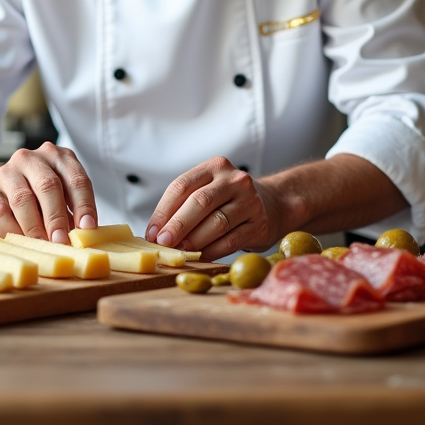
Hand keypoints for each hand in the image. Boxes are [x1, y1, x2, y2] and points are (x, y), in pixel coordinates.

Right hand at [0, 142, 97, 243]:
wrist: (2, 193)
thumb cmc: (40, 197)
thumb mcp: (61, 196)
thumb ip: (72, 212)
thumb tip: (85, 236)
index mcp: (57, 156)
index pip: (76, 179)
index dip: (84, 205)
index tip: (87, 229)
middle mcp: (31, 159)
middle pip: (48, 185)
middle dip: (57, 217)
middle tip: (63, 241)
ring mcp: (7, 172)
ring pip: (23, 199)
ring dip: (35, 227)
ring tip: (44, 245)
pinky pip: (0, 213)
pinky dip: (14, 231)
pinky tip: (23, 243)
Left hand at [145, 157, 282, 260]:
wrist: (272, 204)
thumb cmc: (228, 200)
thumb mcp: (207, 191)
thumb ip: (183, 206)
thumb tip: (156, 233)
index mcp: (215, 167)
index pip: (182, 186)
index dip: (163, 211)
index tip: (152, 232)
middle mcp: (234, 180)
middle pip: (200, 202)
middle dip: (178, 225)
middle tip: (163, 243)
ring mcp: (250, 201)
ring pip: (216, 223)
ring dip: (194, 240)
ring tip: (180, 251)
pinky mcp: (259, 224)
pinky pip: (231, 240)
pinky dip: (212, 251)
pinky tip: (200, 256)